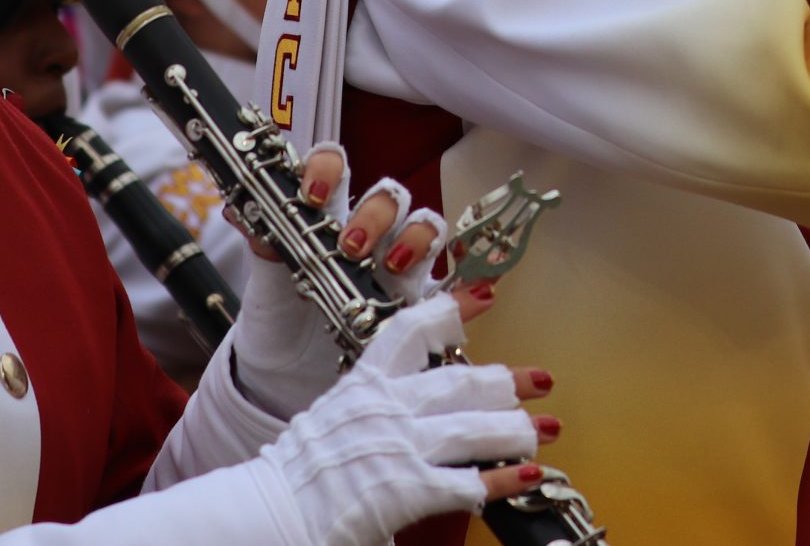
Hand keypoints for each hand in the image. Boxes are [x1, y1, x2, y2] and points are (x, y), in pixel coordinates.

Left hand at [224, 144, 451, 419]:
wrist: (285, 372)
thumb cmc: (280, 314)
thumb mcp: (265, 282)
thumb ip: (264, 245)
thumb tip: (240, 211)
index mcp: (328, 216)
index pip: (336, 167)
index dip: (330, 169)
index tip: (314, 195)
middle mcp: (369, 232)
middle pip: (389, 195)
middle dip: (376, 213)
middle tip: (352, 247)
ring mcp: (397, 266)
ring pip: (426, 226)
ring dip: (419, 237)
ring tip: (395, 266)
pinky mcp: (415, 304)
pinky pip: (453, 289)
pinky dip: (469, 291)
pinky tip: (476, 295)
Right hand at [246, 297, 545, 545]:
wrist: (263, 514)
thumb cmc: (291, 477)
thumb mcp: (330, 421)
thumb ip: (371, 411)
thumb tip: (406, 414)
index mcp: (365, 384)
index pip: (413, 330)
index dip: (454, 308)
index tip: (486, 294)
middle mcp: (388, 408)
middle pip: (463, 380)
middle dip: (509, 379)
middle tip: (541, 378)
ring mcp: (401, 447)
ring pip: (477, 427)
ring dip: (518, 429)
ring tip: (546, 429)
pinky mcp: (407, 490)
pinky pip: (469, 481)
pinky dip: (503, 477)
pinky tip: (527, 475)